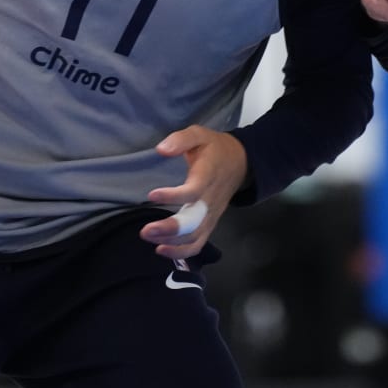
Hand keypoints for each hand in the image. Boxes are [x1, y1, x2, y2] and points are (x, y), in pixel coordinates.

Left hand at [139, 125, 247, 259]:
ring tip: (149, 237)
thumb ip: (181, 139)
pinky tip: (161, 250)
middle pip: (194, 222)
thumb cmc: (215, 149)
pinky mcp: (210, 223)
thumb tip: (161, 149)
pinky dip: (181, 252)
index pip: (193, 191)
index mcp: (208, 176)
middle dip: (170, 229)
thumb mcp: (199, 134)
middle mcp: (211, 200)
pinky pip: (198, 243)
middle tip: (146, 230)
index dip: (173, 196)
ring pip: (195, 236)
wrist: (241, 163)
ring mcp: (212, 214)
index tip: (152, 194)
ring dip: (172, 242)